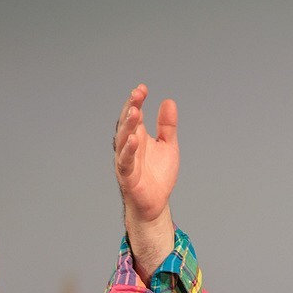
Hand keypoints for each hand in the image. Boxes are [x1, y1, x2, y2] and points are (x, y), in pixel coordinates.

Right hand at [113, 83, 178, 274]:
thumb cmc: (158, 175)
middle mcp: (130, 145)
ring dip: (127, 125)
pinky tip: (134, 140)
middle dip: (131, 107)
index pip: (135, 113)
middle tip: (137, 94)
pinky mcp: (128, 176)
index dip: (137, 100)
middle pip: (127, 123)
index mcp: (138, 136)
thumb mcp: (168, 146)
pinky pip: (125, 162)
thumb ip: (167, 126)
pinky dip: (128, 151)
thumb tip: (169, 102)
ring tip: (134, 111)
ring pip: (123, 139)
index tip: (143, 89)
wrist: (157, 203)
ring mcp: (127, 160)